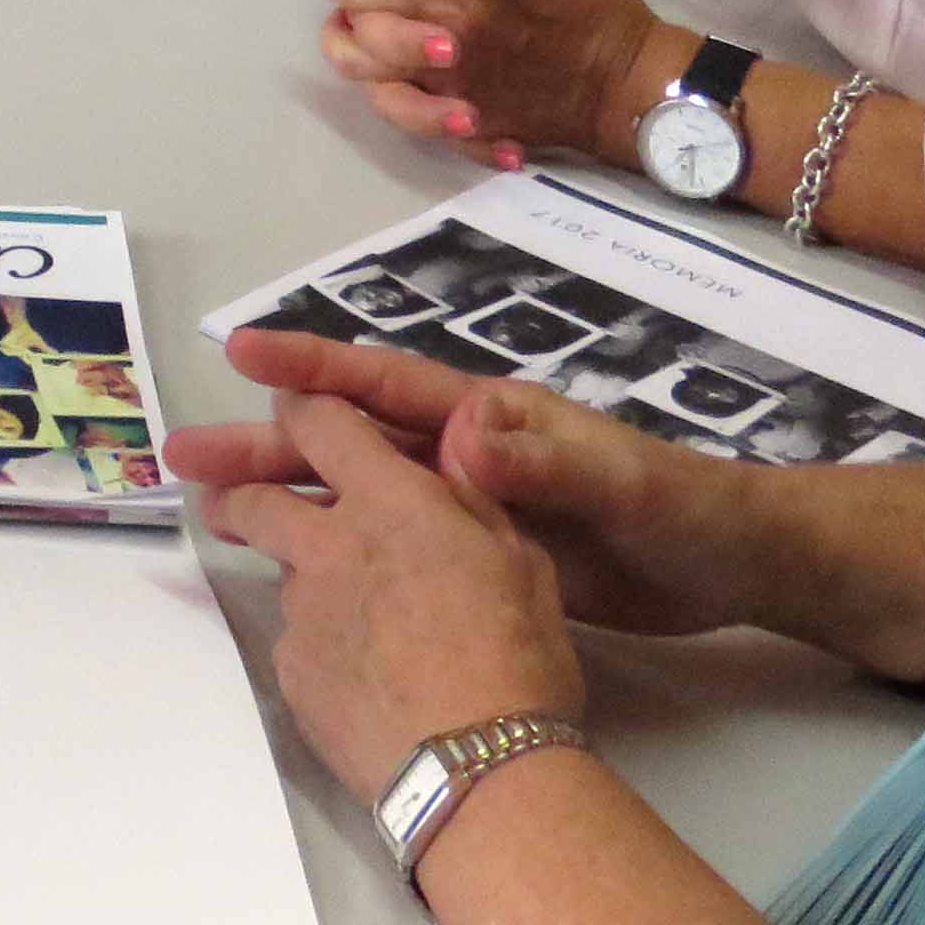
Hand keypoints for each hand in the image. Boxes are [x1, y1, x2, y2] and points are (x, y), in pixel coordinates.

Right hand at [170, 325, 768, 641]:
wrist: (737, 567)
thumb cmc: (687, 513)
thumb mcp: (625, 484)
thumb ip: (549, 459)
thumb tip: (469, 429)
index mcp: (494, 419)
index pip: (387, 386)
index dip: (315, 370)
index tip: (242, 356)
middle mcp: (470, 451)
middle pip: (352, 438)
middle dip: (268, 440)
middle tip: (187, 454)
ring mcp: (472, 504)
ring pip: (360, 491)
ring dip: (289, 495)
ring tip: (210, 509)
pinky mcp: (483, 554)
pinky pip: (388, 542)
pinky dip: (334, 545)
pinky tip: (291, 565)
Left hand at [182, 384, 589, 797]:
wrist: (477, 770)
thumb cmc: (519, 658)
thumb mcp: (522, 561)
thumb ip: (474, 500)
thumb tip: (451, 450)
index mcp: (392, 502)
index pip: (321, 423)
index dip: (302, 406)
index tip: (292, 408)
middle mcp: (329, 545)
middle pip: (255, 498)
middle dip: (239, 487)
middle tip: (235, 495)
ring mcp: (302, 613)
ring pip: (284, 575)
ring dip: (301, 578)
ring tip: (343, 614)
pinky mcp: (292, 675)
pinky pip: (298, 642)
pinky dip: (320, 645)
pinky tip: (359, 679)